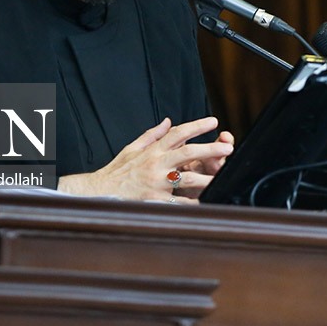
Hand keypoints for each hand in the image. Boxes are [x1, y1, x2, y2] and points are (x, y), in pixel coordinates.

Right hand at [56, 117, 233, 201]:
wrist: (98, 192)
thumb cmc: (116, 171)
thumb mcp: (132, 148)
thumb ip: (152, 135)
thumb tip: (168, 121)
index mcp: (153, 151)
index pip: (178, 133)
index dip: (197, 126)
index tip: (213, 121)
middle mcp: (156, 164)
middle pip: (187, 153)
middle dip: (209, 149)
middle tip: (228, 148)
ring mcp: (155, 183)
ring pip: (186, 179)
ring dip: (207, 178)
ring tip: (223, 176)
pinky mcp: (154, 200)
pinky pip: (177, 203)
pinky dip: (192, 204)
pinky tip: (205, 203)